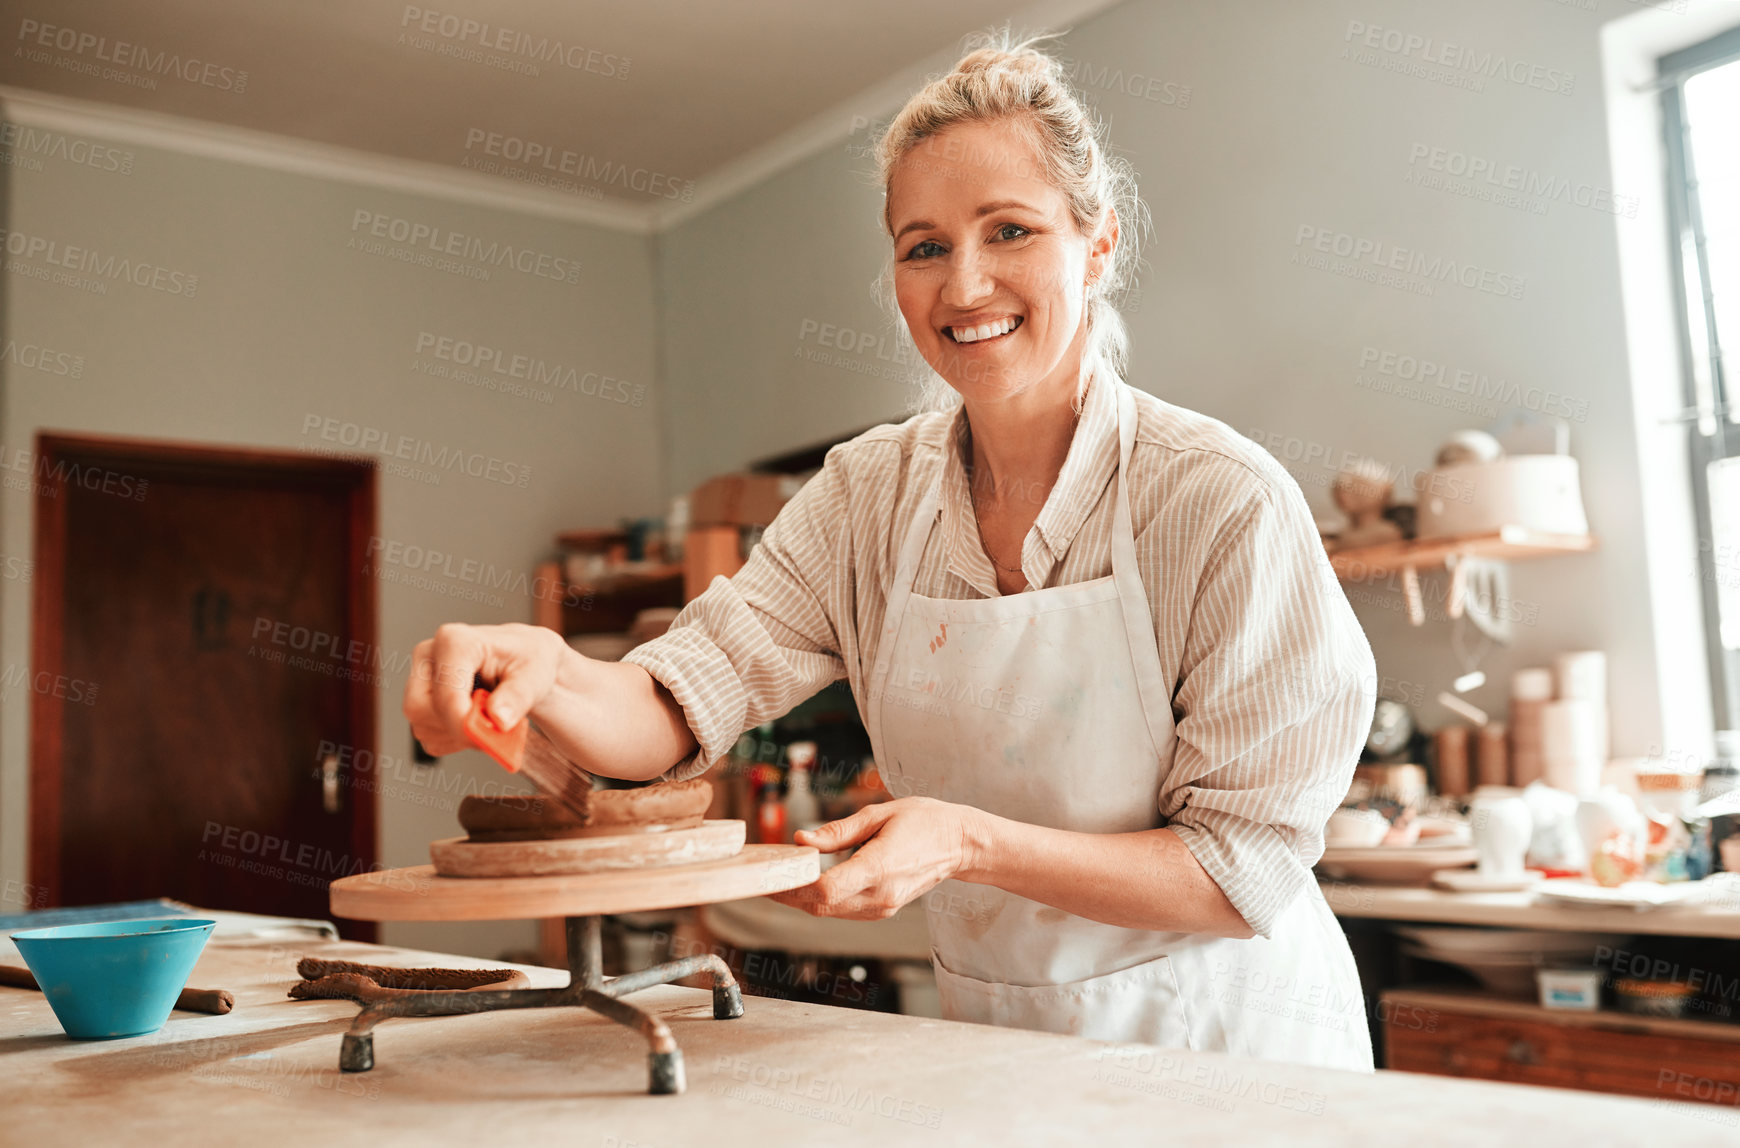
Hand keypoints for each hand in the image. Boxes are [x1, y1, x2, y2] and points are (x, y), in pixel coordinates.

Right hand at [402, 622, 566, 755]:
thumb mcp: (536, 673)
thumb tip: (498, 719)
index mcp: (454, 642)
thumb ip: (518, 696)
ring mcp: (419, 679)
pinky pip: (428, 737)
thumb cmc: (528, 660)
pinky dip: (454, 741)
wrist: (523, 662)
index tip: (489, 738)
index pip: (444, 694)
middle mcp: (429, 656)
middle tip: (492, 731)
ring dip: (458, 736)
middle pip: (419, 710)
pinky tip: (476, 723)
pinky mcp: (420, 701)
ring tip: (490, 720)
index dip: (463, 724)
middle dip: (456, 729)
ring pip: (422, 727)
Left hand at [771, 798, 983, 919]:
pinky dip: (819, 899)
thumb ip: (838, 831)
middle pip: (821, 905)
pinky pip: (842, 910)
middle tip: (762, 876)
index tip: (772, 870)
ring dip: (800, 899)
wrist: (959, 844)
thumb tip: (802, 838)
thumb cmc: (924, 821)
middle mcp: (881, 895)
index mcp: (880, 867)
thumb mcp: (879, 814)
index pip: (826, 889)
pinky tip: (804, 884)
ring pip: (828, 912)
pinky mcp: (883, 910)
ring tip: (777, 878)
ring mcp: (883, 907)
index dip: (793, 884)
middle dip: (787, 893)